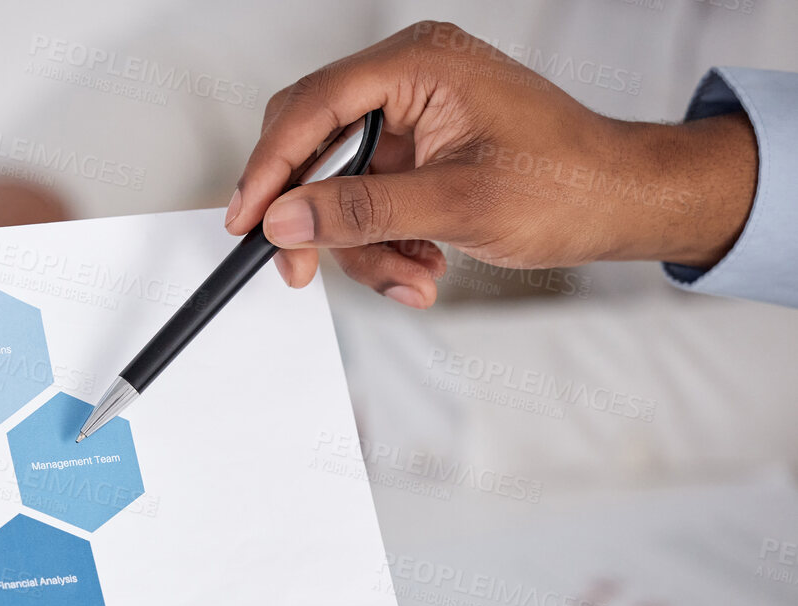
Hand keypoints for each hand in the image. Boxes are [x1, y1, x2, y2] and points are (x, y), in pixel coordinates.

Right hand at [229, 21, 757, 306]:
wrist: (624, 204)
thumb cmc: (570, 183)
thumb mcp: (456, 203)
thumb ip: (362, 210)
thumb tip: (288, 218)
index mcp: (420, 64)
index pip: (313, 108)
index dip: (271, 168)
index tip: (248, 219)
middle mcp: (411, 81)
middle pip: (316, 149)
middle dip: (318, 218)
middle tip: (303, 264)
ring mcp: (414, 119)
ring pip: (340, 189)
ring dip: (364, 246)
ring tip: (410, 275)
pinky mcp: (419, 155)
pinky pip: (369, 203)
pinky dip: (384, 244)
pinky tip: (420, 264)